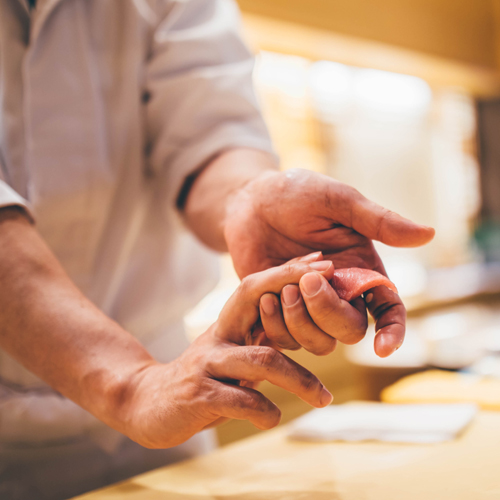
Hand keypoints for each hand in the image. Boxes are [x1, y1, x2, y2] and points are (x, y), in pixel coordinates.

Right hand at [118, 260, 333, 448]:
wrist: (148, 402)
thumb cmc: (204, 378)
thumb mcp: (232, 355)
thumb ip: (262, 343)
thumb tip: (306, 332)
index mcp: (228, 323)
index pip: (258, 286)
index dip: (290, 273)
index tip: (324, 266)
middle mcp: (218, 336)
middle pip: (265, 310)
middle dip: (304, 317)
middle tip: (336, 340)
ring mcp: (208, 364)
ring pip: (263, 360)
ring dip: (300, 380)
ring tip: (323, 398)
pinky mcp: (199, 396)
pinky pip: (244, 401)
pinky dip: (267, 412)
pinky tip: (272, 418)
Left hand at [224, 168, 434, 357]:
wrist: (247, 203)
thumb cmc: (295, 194)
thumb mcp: (338, 201)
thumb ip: (378, 221)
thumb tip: (429, 234)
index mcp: (361, 269)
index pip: (388, 309)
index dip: (392, 332)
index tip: (382, 348)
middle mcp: (339, 293)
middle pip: (350, 330)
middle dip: (329, 312)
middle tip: (307, 280)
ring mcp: (308, 306)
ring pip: (318, 342)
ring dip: (300, 319)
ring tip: (282, 285)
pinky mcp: (280, 312)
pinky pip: (284, 339)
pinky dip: (275, 323)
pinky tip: (265, 296)